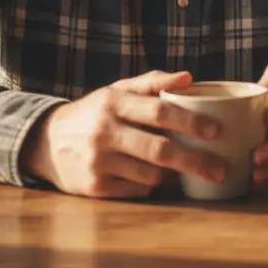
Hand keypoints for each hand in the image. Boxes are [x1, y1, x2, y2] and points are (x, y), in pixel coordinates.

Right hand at [19, 70, 225, 198]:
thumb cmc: (94, 112)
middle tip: (220, 168)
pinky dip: (148, 184)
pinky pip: (136, 190)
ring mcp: (98, 161)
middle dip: (195, 161)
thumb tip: (189, 77)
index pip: (160, 111)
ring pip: (150, 174)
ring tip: (173, 166)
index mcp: (115, 102)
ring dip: (168, 173)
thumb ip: (153, 82)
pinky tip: (144, 175)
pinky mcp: (93, 187)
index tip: (216, 131)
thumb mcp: (117, 90)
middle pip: (160, 150)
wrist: (46, 141)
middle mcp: (105, 131)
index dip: (191, 122)